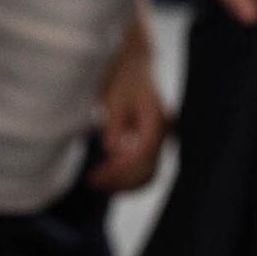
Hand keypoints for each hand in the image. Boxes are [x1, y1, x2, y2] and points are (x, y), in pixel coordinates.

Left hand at [90, 46, 167, 194]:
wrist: (139, 70)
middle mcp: (164, 133)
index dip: (121, 168)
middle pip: (147, 169)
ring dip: (125, 185)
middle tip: (93, 182)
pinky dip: (130, 180)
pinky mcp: (155, 147)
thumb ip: (114, 124)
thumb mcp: (115, 98)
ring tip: (98, 184)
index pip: (143, 152)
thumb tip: (111, 150)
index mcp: (156, 118)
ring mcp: (162, 142)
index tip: (98, 174)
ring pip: (149, 175)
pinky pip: (147, 171)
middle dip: (120, 180)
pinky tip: (110, 180)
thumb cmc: (125, 82)